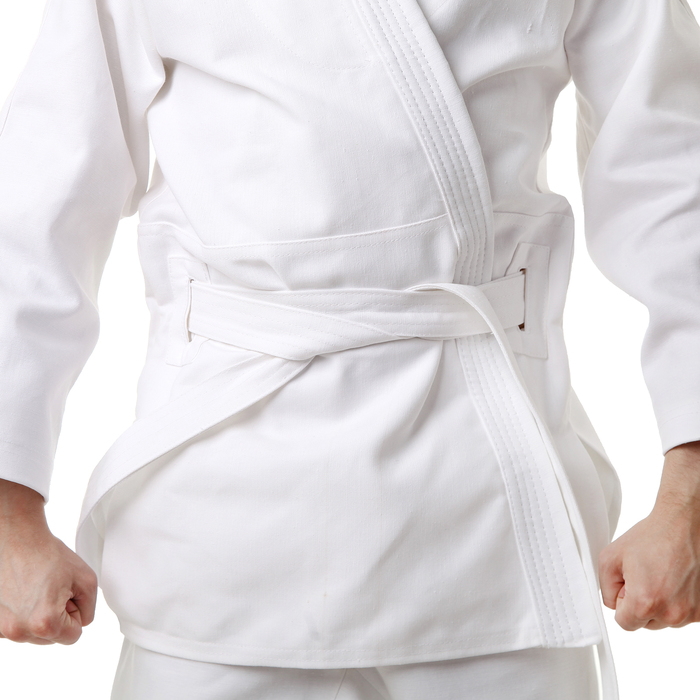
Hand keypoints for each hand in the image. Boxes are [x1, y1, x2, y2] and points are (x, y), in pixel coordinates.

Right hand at [0, 479, 97, 644]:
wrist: (18, 540)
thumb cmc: (47, 555)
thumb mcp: (87, 580)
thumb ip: (90, 608)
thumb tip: (82, 621)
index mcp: (44, 623)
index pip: (73, 637)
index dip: (75, 613)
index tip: (68, 595)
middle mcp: (18, 631)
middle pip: (51, 637)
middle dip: (57, 616)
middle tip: (53, 589)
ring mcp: (2, 628)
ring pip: (33, 633)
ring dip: (39, 615)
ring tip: (38, 589)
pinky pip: (17, 625)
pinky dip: (23, 613)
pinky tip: (24, 593)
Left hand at [598, 441, 699, 630]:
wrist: (684, 525)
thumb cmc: (652, 538)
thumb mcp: (609, 558)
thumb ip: (604, 587)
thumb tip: (611, 603)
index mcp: (646, 602)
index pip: (625, 624)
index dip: (622, 602)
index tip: (627, 585)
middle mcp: (672, 613)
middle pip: (646, 623)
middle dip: (640, 603)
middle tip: (644, 576)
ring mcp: (691, 613)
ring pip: (665, 619)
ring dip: (659, 603)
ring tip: (660, 574)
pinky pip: (681, 613)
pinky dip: (676, 601)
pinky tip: (674, 579)